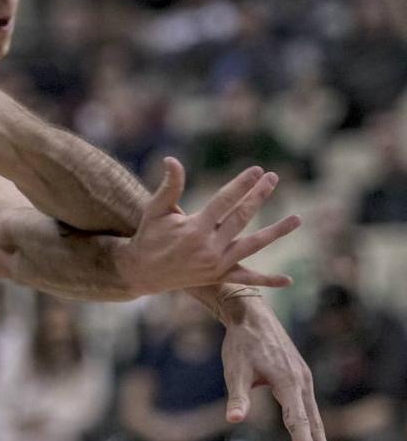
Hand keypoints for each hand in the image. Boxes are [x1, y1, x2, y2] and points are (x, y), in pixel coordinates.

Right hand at [116, 158, 299, 292]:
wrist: (143, 272)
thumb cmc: (149, 236)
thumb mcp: (155, 209)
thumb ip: (169, 186)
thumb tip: (172, 159)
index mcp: (194, 228)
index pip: (224, 201)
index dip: (242, 184)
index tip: (257, 170)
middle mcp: (210, 247)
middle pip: (242, 217)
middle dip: (259, 196)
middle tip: (273, 178)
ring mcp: (217, 264)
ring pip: (253, 245)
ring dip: (276, 232)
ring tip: (297, 219)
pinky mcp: (219, 276)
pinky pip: (247, 279)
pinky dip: (267, 280)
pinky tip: (288, 279)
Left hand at [221, 296, 329, 440]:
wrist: (251, 316)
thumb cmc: (242, 343)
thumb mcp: (235, 370)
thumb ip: (237, 397)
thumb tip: (233, 419)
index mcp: (287, 381)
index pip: (296, 418)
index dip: (301, 440)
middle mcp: (301, 380)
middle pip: (313, 419)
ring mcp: (304, 377)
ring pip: (313, 412)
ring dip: (319, 435)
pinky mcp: (300, 375)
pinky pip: (309, 403)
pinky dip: (313, 421)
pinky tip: (312, 432)